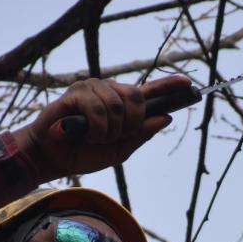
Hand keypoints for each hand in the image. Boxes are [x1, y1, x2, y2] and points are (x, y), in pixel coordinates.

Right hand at [13, 76, 192, 179]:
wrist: (53, 157)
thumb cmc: (84, 153)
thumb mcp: (119, 150)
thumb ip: (141, 134)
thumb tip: (166, 118)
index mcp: (121, 104)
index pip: (149, 91)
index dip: (169, 86)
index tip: (188, 84)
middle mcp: (109, 91)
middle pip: (138, 98)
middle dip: (131, 124)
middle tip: (112, 138)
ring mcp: (93, 88)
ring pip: (119, 106)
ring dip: (109, 131)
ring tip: (93, 138)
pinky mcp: (77, 92)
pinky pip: (99, 110)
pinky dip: (96, 129)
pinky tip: (84, 133)